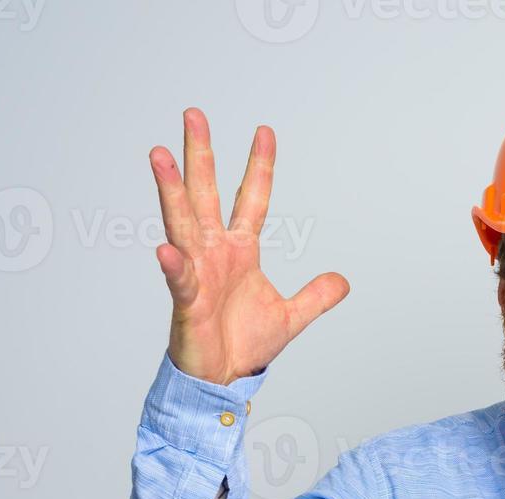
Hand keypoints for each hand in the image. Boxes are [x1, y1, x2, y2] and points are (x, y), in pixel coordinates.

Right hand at [150, 108, 348, 385]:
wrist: (223, 378)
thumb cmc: (244, 344)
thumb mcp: (292, 316)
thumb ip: (316, 296)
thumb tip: (343, 281)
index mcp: (240, 250)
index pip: (252, 198)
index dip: (259, 166)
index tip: (264, 130)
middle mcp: (214, 252)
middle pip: (206, 193)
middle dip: (201, 155)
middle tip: (193, 114)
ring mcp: (197, 272)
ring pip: (182, 223)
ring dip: (171, 190)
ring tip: (160, 156)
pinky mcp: (187, 302)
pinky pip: (180, 280)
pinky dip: (175, 266)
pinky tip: (168, 250)